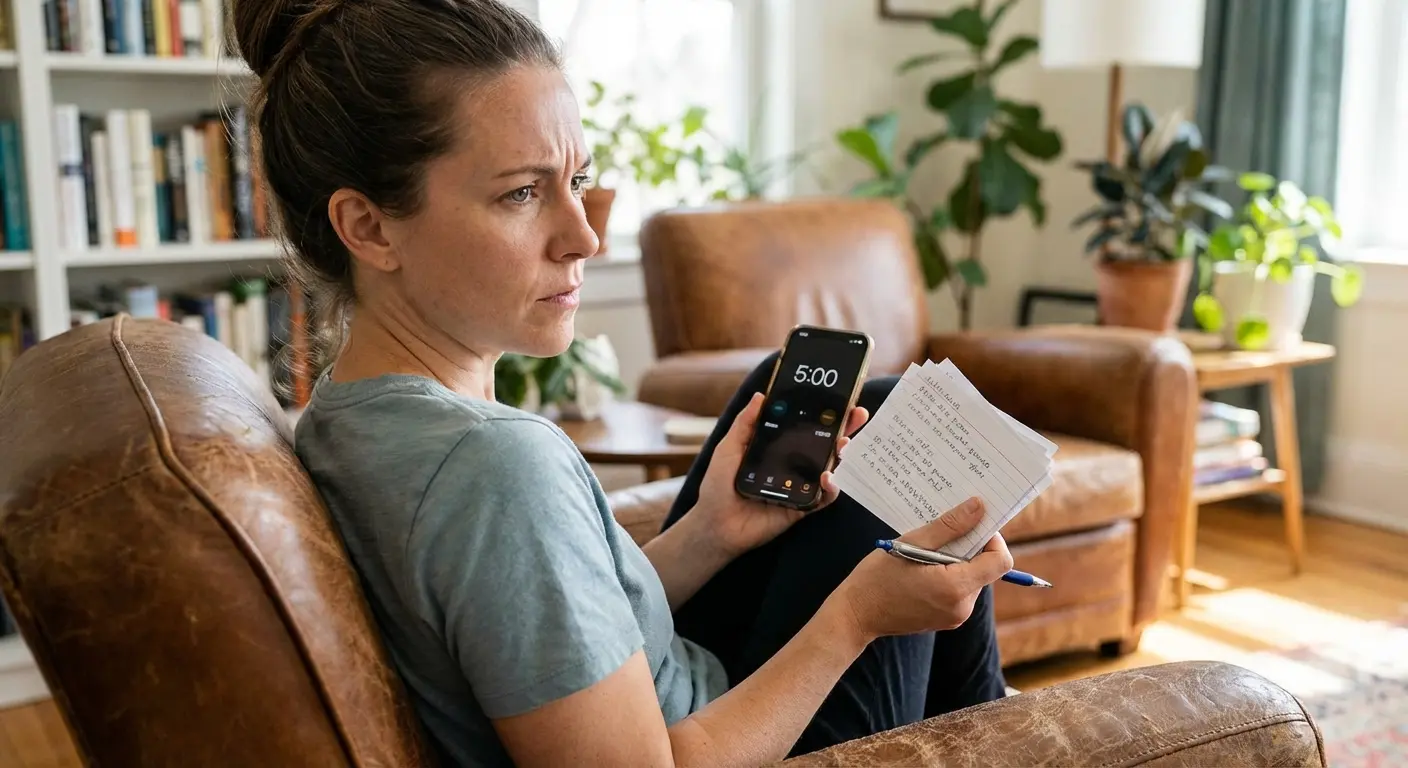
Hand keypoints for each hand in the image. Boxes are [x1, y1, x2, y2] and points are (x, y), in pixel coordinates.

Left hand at [690, 392, 868, 558]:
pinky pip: (824, 498)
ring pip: (830, 469)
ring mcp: (800, 486)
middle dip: (845, 429)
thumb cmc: (719, 485)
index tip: (839, 400)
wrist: (715, 523)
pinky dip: (831, 488)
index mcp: (779, 448)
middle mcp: (794, 465)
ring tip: (843, 445)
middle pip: (825, 445)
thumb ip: (745, 423)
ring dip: (842, 456)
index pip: (806, 427)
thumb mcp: (729, 448)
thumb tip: (761, 396)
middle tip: (857, 415)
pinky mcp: (802, 507)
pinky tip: (827, 477)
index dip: (823, 414)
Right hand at [830, 497, 1013, 640]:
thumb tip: (979, 507)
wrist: (856, 615)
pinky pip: (959, 590)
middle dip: (968, 548)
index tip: (971, 525)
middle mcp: (962, 606)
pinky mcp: (946, 619)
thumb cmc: (878, 578)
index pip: (1000, 561)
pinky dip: (948, 575)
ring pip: (972, 578)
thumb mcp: (912, 542)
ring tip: (924, 554)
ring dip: (956, 561)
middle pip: (985, 568)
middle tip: (938, 536)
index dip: (992, 539)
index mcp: (956, 587)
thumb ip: (950, 526)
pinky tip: (922, 569)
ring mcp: (955, 616)